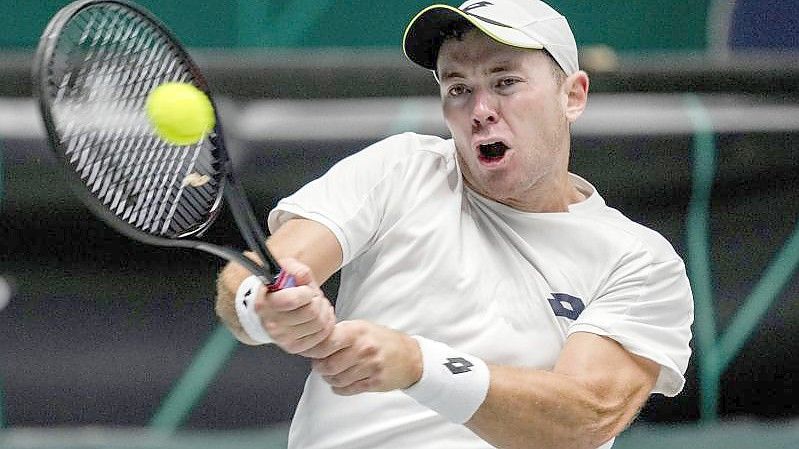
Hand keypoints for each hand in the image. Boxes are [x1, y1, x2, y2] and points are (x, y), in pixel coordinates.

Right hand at [253, 258, 335, 353]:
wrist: (268, 313)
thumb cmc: (278, 291)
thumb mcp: (283, 271)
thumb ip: (293, 268)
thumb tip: (302, 276)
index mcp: (265, 304)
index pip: (292, 300)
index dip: (305, 292)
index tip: (305, 289)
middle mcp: (272, 324)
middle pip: (312, 312)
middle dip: (317, 300)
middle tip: (313, 297)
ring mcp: (283, 339)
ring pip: (320, 324)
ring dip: (324, 311)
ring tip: (316, 306)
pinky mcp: (294, 348)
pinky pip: (322, 335)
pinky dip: (326, 324)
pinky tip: (319, 317)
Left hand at [308, 320, 422, 394]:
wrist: (410, 357)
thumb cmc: (382, 340)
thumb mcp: (362, 327)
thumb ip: (340, 333)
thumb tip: (314, 342)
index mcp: (357, 331)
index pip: (326, 343)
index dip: (314, 350)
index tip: (312, 352)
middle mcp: (364, 348)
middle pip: (327, 365)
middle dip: (319, 368)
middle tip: (321, 365)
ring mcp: (370, 366)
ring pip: (336, 380)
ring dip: (330, 379)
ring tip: (333, 373)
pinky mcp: (375, 382)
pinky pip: (348, 390)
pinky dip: (340, 388)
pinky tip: (343, 382)